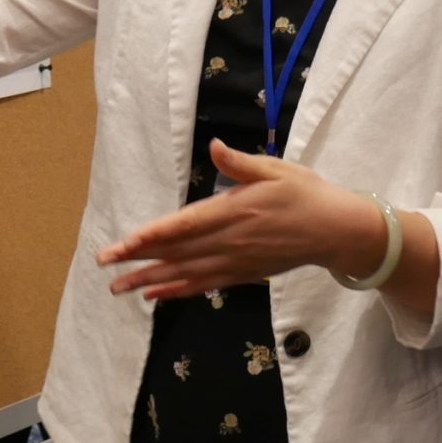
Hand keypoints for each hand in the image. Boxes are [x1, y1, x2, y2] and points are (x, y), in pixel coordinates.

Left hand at [96, 139, 381, 301]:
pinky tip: (155, 295)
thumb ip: (241, 164)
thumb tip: (214, 147)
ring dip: (150, 280)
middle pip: (176, 253)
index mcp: (234, 211)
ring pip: (185, 274)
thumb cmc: (306, 194)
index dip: (151, 237)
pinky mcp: (243, 273)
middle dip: (138, 260)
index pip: (184, 227)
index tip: (122, 244)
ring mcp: (236, 261)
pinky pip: (204, 284)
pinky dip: (178, 290)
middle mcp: (230, 241)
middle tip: (104, 264)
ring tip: (119, 287)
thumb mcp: (277, 169)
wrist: (337, 232)